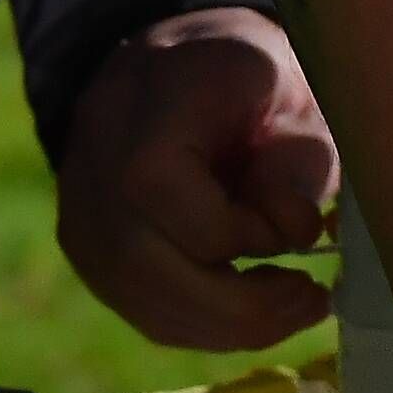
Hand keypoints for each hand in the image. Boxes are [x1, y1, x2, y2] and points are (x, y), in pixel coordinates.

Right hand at [56, 7, 339, 351]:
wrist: (169, 66)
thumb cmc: (246, 79)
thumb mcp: (294, 90)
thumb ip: (298, 160)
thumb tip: (294, 236)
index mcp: (144, 99)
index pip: (161, 188)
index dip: (239, 229)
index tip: (298, 225)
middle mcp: (93, 158)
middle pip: (144, 265)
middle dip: (243, 305)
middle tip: (312, 300)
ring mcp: (79, 211)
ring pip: (144, 304)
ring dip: (231, 326)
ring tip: (292, 305)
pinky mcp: (85, 252)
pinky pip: (144, 313)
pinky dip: (207, 326)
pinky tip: (252, 308)